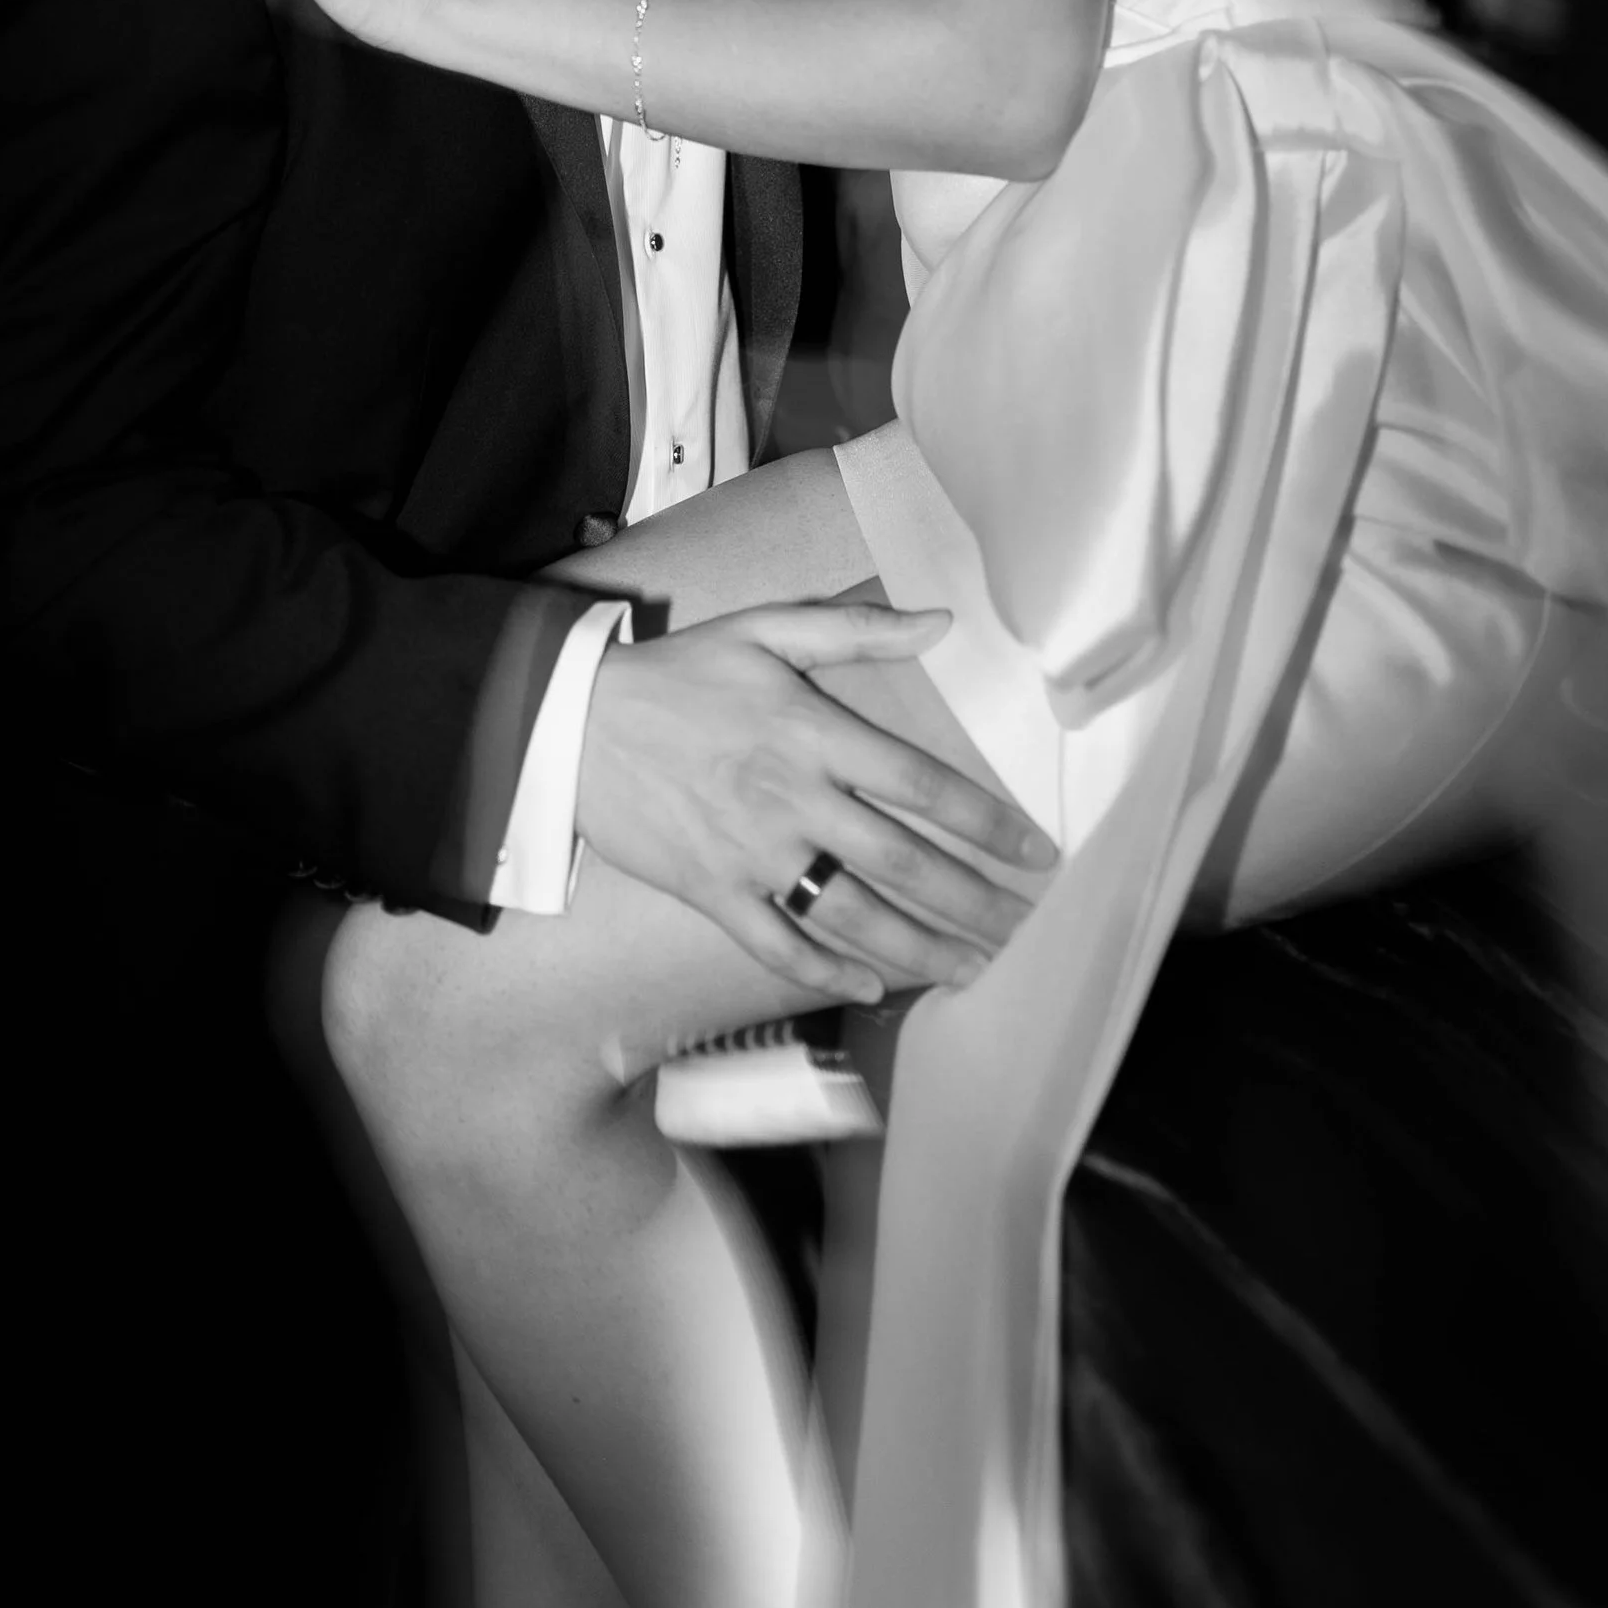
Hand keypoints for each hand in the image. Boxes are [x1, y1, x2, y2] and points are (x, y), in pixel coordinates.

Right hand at [575, 602, 1055, 1005]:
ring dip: (920, 948)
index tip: (1034, 852)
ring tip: (972, 969)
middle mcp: (793, 801)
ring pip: (852, 915)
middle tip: (1022, 930)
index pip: (921, 785)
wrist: (572, 724)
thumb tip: (942, 620)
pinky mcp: (712, 893)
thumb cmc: (679, 673)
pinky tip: (872, 986)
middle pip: (902, 863)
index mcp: (813, 734)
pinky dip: (826, 972)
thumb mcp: (765, 629)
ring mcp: (752, 855)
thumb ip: (857, 628)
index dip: (985, 822)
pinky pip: (778, 945)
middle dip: (971, 901)